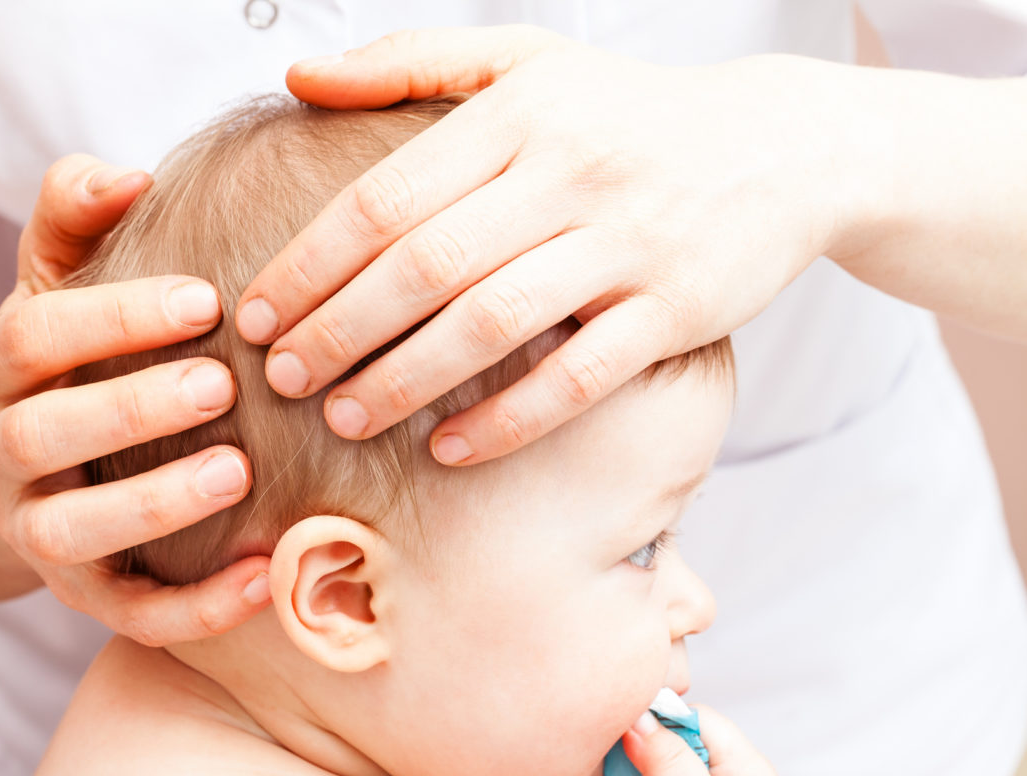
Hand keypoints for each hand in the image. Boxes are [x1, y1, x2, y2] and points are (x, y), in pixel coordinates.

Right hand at [0, 154, 270, 644]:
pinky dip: (193, 607)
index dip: (112, 318)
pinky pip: (128, 614)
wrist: (33, 471)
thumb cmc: (69, 358)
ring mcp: (31, 532)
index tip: (206, 299)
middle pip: (41, 436)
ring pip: (70, 533)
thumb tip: (126, 174)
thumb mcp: (57, 277)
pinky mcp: (80, 594)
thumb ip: (76, 214)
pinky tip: (263, 577)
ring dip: (151, 505)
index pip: (33, 335)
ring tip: (237, 473)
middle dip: (128, 408)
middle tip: (220, 384)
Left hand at [239, 26, 846, 464]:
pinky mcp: (676, 309)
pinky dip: (509, 419)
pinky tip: (450, 451)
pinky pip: (579, 377)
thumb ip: (408, 62)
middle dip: (338, 330)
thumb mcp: (524, 62)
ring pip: (493, 322)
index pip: (386, 197)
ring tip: (345, 418)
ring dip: (407, 379)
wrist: (783, 147)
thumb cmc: (626, 114)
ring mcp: (628, 242)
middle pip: (425, 265)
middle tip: (280, 378)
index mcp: (517, 114)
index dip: (309, 264)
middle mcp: (569, 172)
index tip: (255, 314)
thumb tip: (297, 74)